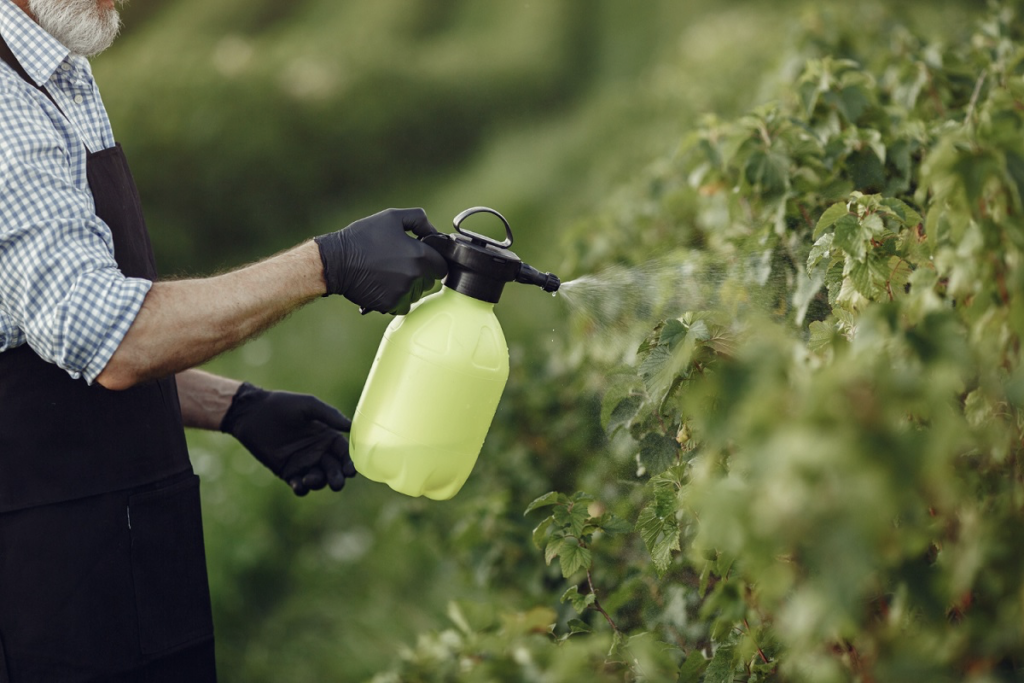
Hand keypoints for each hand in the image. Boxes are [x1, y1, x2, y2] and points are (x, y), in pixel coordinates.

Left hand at [219, 383, 356, 495]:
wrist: (252, 413)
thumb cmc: (281, 405)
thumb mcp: (308, 405)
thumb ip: (329, 415)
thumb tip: (351, 425)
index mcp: (327, 436)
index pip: (344, 453)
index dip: (349, 462)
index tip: (351, 471)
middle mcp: (318, 452)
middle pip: (334, 470)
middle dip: (338, 478)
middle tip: (337, 483)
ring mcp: (303, 463)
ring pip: (318, 480)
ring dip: (319, 483)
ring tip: (310, 479)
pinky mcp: (287, 472)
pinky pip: (299, 485)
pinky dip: (301, 488)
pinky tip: (298, 484)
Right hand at [314, 208, 448, 313]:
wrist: (336, 261)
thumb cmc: (363, 237)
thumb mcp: (392, 217)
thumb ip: (419, 220)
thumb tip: (434, 232)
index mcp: (420, 256)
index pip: (442, 266)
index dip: (433, 260)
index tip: (422, 257)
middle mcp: (414, 277)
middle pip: (429, 281)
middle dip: (421, 273)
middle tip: (400, 263)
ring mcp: (402, 293)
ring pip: (416, 294)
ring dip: (409, 286)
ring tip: (389, 274)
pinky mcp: (390, 305)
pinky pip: (403, 304)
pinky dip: (397, 297)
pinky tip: (383, 285)